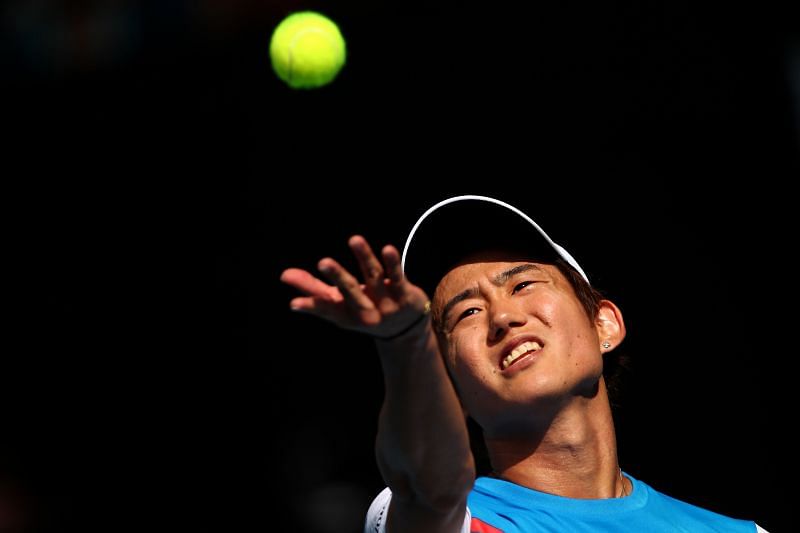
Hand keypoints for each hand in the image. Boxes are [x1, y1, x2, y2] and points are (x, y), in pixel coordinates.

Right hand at [280, 235, 430, 338]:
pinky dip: (392, 263)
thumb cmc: (362, 310)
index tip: (294, 304)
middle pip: (350, 291)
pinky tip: (387, 249)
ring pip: (374, 276)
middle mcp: (365, 311)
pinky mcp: (405, 294)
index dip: (310, 306)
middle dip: (337, 276)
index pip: (326, 309)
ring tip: (354, 239)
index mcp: (345, 315)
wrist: (406, 331)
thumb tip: (283, 274)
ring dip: (364, 257)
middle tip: (323, 262)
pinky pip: (398, 276)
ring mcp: (387, 304)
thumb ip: (312, 288)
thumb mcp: (338, 304)